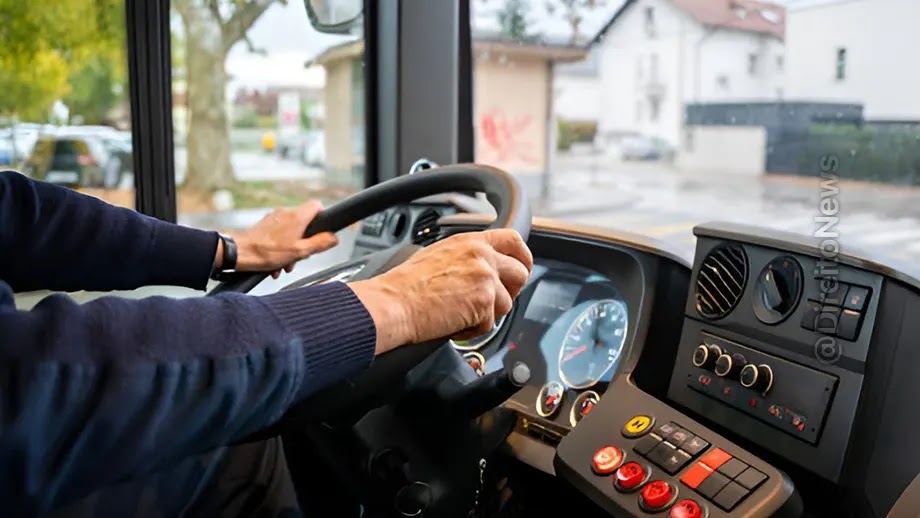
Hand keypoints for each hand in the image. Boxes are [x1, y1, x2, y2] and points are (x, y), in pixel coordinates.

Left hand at [217, 201, 338, 277]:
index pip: (317, 206)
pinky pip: (279, 235)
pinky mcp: (265, 226)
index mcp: (297, 217)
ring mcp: (274, 218)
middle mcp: (285, 213)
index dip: (323, 218)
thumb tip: (334, 238)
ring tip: (285, 263)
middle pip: (305, 223)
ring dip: (292, 249)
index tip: (323, 231)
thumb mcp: (300, 251)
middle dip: (305, 242)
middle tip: (301, 255)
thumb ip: (320, 243)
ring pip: (291, 231)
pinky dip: (280, 248)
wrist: (239, 252)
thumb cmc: (265, 252)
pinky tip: (276, 262)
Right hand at [349, 229, 532, 354]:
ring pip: (507, 303)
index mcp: (471, 242)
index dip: (522, 257)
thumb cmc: (405, 284)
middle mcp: (482, 256)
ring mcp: (485, 279)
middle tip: (491, 302)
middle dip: (511, 291)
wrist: (393, 303)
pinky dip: (472, 330)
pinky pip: (490, 324)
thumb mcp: (439, 254)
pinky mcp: (484, 303)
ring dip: (487, 314)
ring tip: (459, 314)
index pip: (513, 240)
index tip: (520, 268)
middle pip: (521, 272)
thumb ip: (467, 257)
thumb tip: (482, 268)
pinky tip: (452, 323)